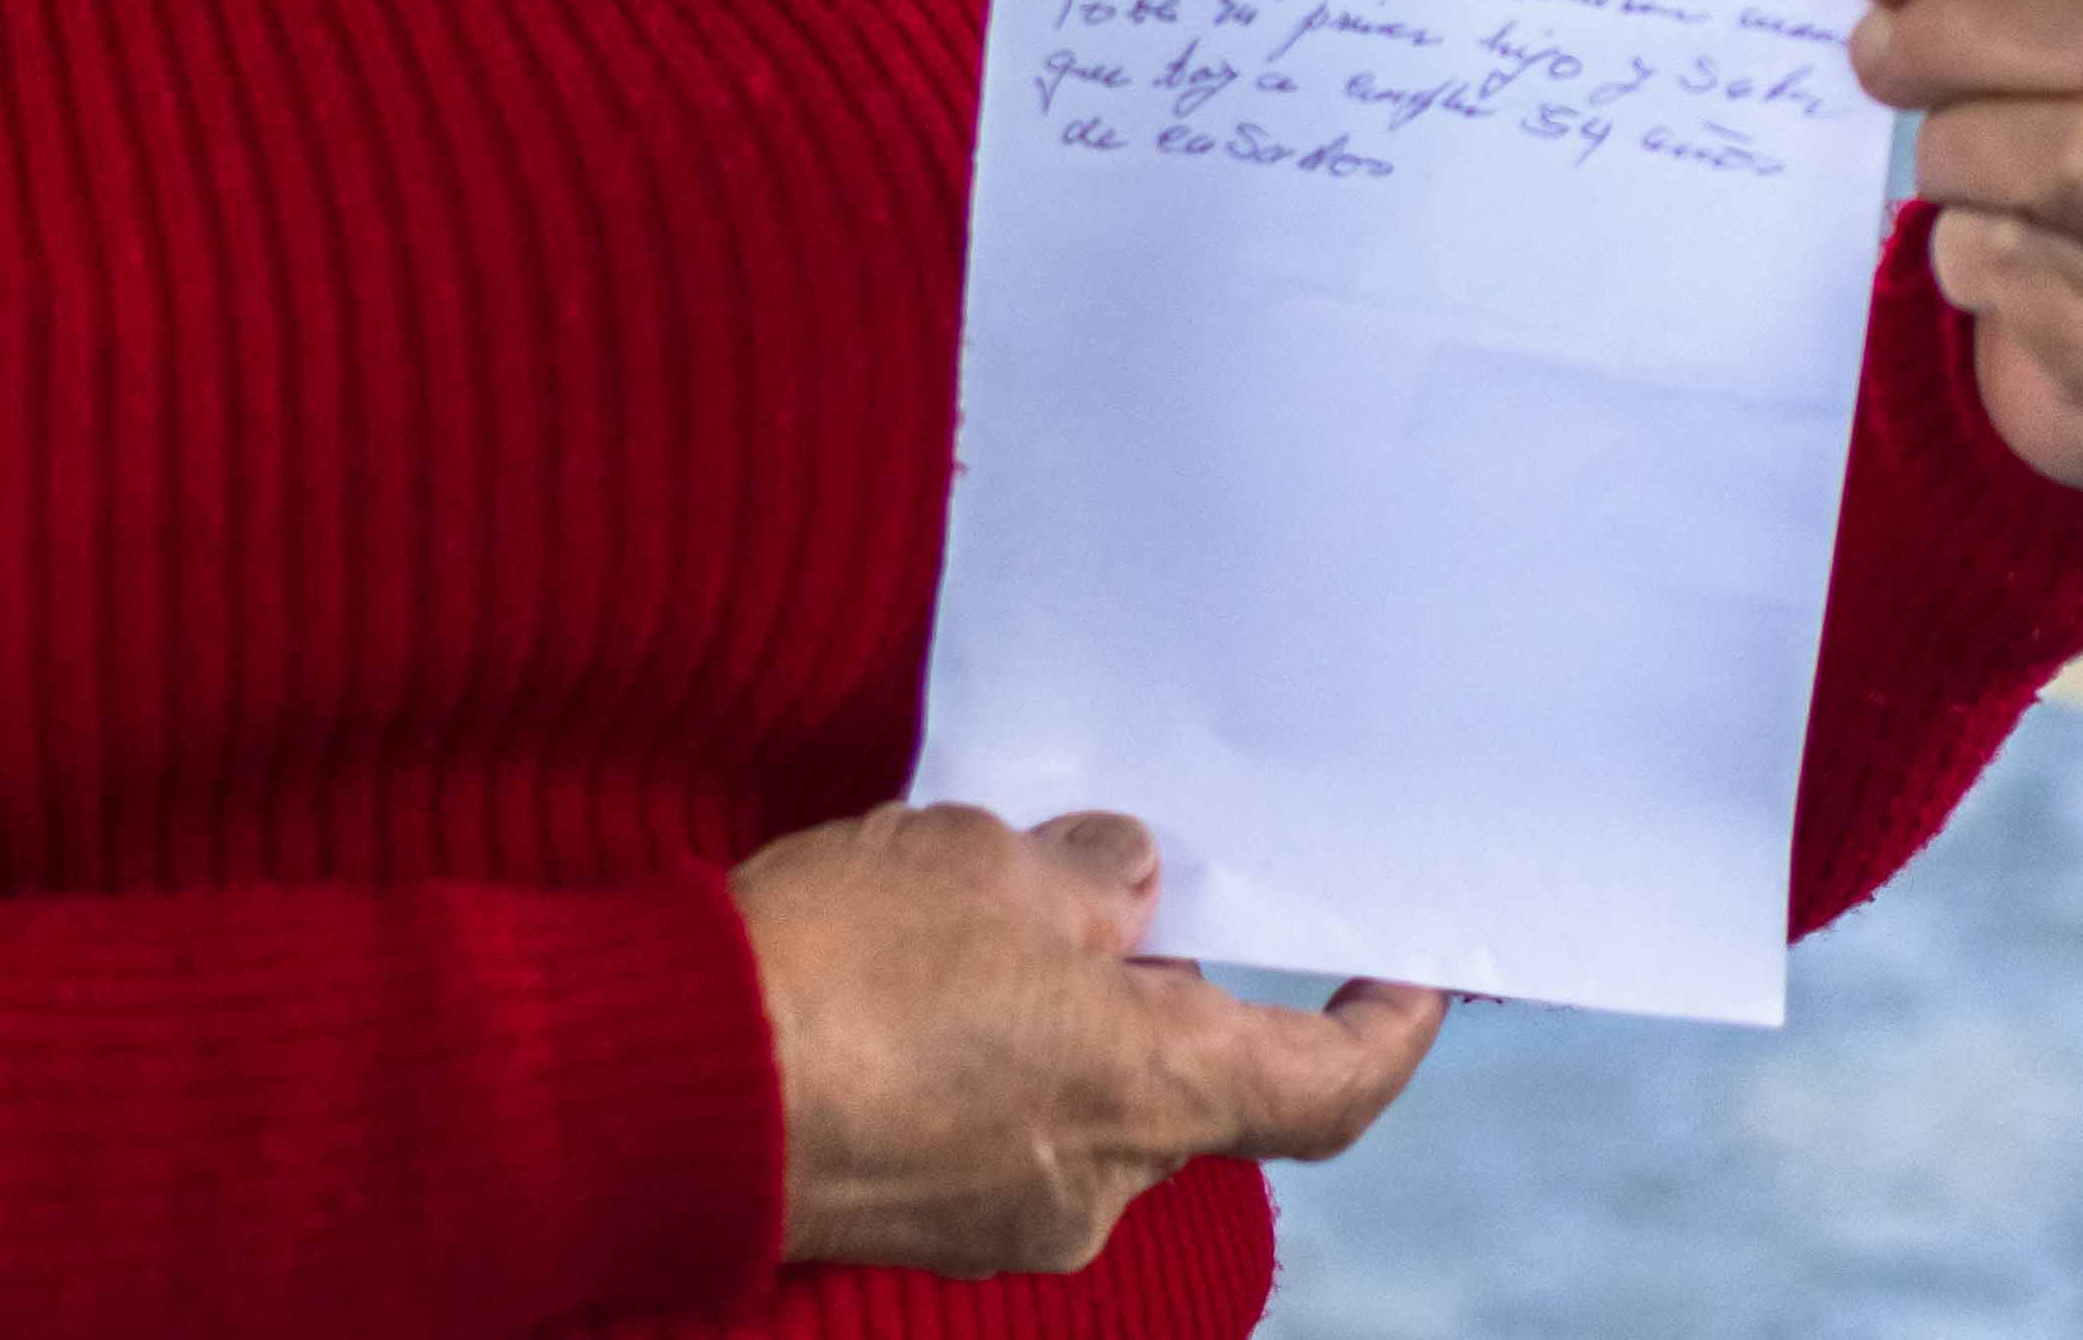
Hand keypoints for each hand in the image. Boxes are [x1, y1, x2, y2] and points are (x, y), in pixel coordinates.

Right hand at [734, 806, 1442, 1275]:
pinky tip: (911, 974)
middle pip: (1187, 1084)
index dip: (1386, 1033)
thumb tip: (1128, 890)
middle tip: (1126, 880)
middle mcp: (1096, 1184)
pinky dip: (988, 1057)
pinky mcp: (916, 1219)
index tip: (1415, 976)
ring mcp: (1001, 1220)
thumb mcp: (989, 863)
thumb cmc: (845, 965)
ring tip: (979, 904)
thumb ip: (1090, 879)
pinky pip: (994, 1128)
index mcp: (1150, 1095)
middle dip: (1164, 984)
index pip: (1327, 1092)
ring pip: (1082, 1100)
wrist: (667, 1084)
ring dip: (1062, 1012)